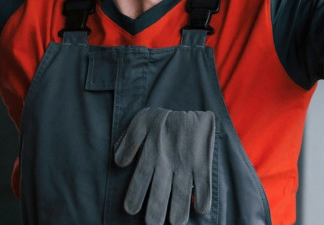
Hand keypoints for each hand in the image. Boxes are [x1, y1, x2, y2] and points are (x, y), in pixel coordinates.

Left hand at [114, 107, 215, 224]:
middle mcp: (168, 163)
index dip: (135, 196)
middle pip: (160, 192)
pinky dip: (203, 197)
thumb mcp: (140, 124)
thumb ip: (128, 143)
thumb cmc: (164, 119)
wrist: (191, 110)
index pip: (140, 180)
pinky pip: (204, 183)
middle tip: (152, 224)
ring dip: (178, 210)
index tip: (130, 210)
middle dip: (155, 211)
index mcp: (151, 155)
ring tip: (175, 223)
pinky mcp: (202, 163)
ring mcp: (186, 164)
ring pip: (181, 192)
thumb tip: (119, 163)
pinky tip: (200, 210)